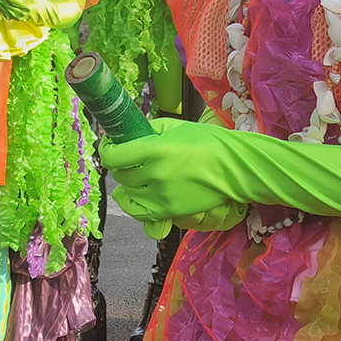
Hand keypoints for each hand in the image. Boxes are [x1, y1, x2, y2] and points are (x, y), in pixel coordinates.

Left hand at [100, 117, 249, 232]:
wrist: (233, 168)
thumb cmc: (208, 142)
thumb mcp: (175, 127)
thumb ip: (149, 131)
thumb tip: (129, 135)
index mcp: (155, 149)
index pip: (114, 156)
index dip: (107, 149)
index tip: (110, 145)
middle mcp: (154, 174)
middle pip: (120, 174)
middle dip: (120, 164)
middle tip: (128, 157)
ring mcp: (161, 196)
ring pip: (127, 194)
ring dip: (127, 183)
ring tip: (135, 175)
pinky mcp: (169, 211)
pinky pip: (139, 213)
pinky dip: (133, 204)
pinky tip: (137, 195)